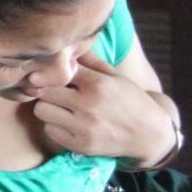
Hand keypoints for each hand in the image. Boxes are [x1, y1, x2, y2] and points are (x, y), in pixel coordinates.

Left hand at [32, 53, 174, 164]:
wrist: (150, 134)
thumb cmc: (129, 99)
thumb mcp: (115, 76)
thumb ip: (90, 60)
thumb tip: (67, 46)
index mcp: (98, 84)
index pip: (58, 71)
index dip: (53, 72)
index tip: (53, 75)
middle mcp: (89, 105)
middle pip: (44, 91)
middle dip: (46, 90)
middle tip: (54, 92)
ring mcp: (84, 127)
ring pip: (41, 111)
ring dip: (48, 108)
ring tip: (60, 107)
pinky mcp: (81, 145)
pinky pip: (50, 130)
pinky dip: (55, 126)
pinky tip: (67, 123)